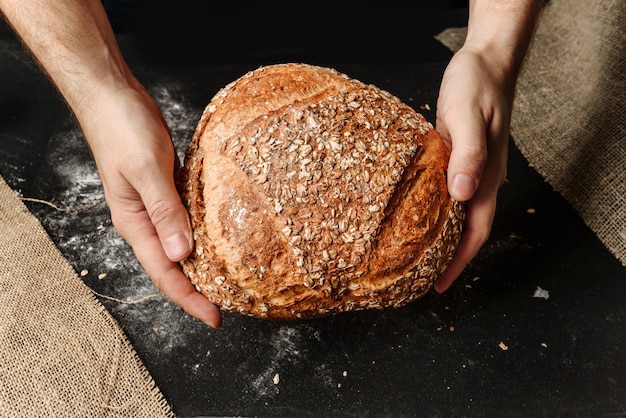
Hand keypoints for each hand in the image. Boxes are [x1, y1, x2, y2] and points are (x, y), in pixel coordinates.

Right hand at [80, 83, 221, 327]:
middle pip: (175, 266)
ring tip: (232, 279)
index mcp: (135, 224)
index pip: (165, 273)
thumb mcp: (146, 170)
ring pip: (183, 244)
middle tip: (233, 304)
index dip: (189, 299)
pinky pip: (188, 219)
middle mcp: (146, 221)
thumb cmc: (123, 129)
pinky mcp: (168, 189)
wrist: (114, 96)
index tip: (215, 318)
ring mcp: (158, 205)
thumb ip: (165, 211)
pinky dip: (205, 232)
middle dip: (200, 289)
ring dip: (204, 263)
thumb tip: (183, 254)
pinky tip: (224, 237)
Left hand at [434, 45, 513, 291]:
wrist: (486, 62)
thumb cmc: (476, 86)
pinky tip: (418, 213)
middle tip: (423, 279)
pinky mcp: (459, 157)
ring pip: (459, 213)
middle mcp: (481, 178)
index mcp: (486, 176)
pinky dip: (436, 209)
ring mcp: (472, 168)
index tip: (440, 285)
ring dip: (443, 236)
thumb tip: (462, 194)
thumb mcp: (468, 116)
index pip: (476, 230)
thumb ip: (467, 154)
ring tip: (419, 256)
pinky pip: (450, 192)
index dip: (460, 260)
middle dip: (450, 257)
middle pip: (468, 228)